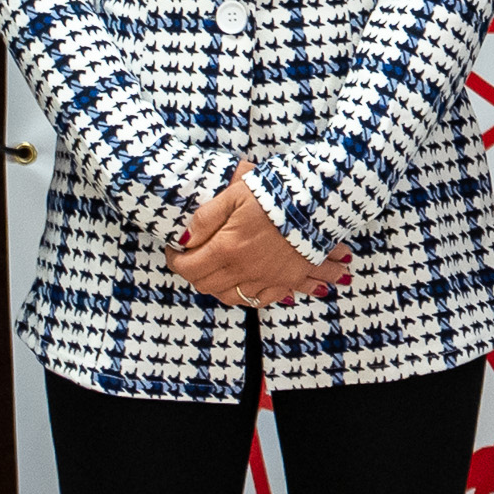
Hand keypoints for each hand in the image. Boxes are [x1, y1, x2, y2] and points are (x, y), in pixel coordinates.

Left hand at [172, 167, 350, 305]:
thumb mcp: (233, 195)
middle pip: (206, 285)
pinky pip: (260, 300)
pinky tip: (246, 284)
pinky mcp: (287, 279)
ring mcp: (266, 278)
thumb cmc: (275, 193)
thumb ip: (205, 219)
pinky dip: (248, 296)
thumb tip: (184, 239)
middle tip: (193, 258)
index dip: (175, 260)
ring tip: (217, 272)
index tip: (175, 250)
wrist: (318, 200)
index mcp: (227, 248)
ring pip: (231, 297)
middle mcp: (244, 270)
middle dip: (194, 274)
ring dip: (218, 287)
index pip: (188, 268)